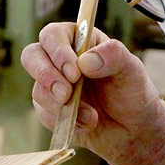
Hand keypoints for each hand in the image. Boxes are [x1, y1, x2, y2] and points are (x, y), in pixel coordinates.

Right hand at [22, 22, 164, 164]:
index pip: (53, 35)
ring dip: (61, 105)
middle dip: (46, 76)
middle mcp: (61, 60)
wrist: (131, 129)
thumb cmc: (133, 93)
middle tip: (66, 94)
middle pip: (32, 56)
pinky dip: (64, 120)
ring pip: (38, 89)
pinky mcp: (49, 108)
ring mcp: (53, 84)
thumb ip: (113, 57)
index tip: (74, 72)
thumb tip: (84, 61)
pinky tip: (87, 123)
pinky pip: (44, 112)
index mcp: (80, 41)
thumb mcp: (132, 71)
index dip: (57, 51)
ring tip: (90, 116)